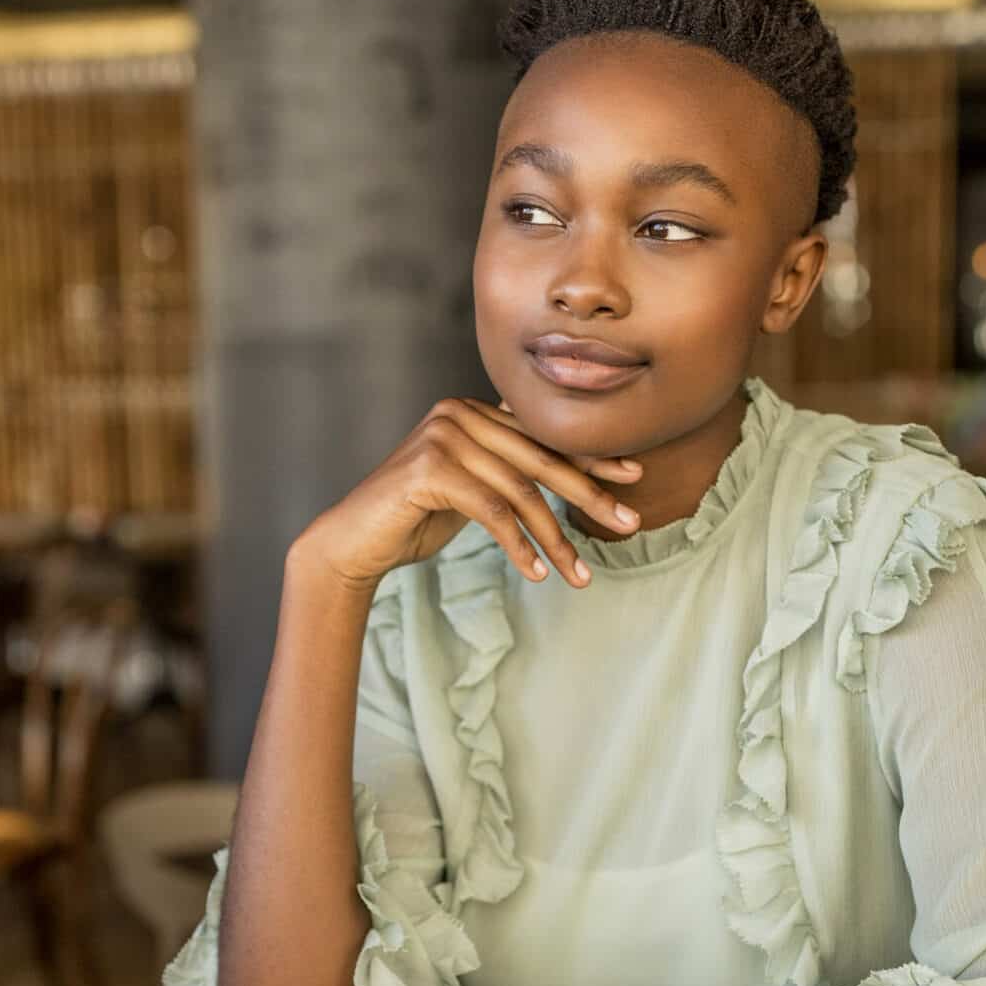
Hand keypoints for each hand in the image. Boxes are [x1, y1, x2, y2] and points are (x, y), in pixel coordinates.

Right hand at [292, 399, 643, 592]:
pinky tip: (537, 573)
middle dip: (589, 493)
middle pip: (540, 458)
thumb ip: (506, 470)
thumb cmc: (413, 520)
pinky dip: (519, 544)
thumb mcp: (471, 488)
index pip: (543, 434)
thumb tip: (568, 472)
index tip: (633, 476)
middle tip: (629, 522)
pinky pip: (492, 509)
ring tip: (580, 574)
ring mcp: (443, 436)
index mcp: (473, 411)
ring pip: (520, 491)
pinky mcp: (430, 468)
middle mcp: (459, 413)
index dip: (590, 456)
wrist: (353, 543)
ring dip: (555, 538)